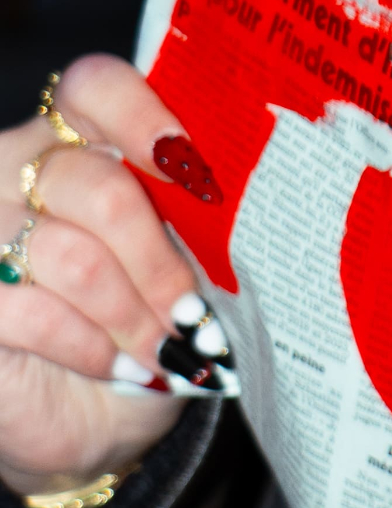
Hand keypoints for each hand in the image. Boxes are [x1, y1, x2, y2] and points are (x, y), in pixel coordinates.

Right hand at [0, 54, 224, 501]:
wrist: (91, 419)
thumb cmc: (146, 329)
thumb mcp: (182, 269)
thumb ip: (196, 226)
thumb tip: (251, 220)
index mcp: (75, 142)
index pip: (94, 88)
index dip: (144, 117)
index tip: (197, 173)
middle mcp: (16, 172)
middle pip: (97, 185)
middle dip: (158, 261)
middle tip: (192, 313)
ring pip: (70, 255)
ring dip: (132, 314)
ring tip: (166, 350)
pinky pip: (33, 311)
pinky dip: (91, 347)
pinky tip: (121, 367)